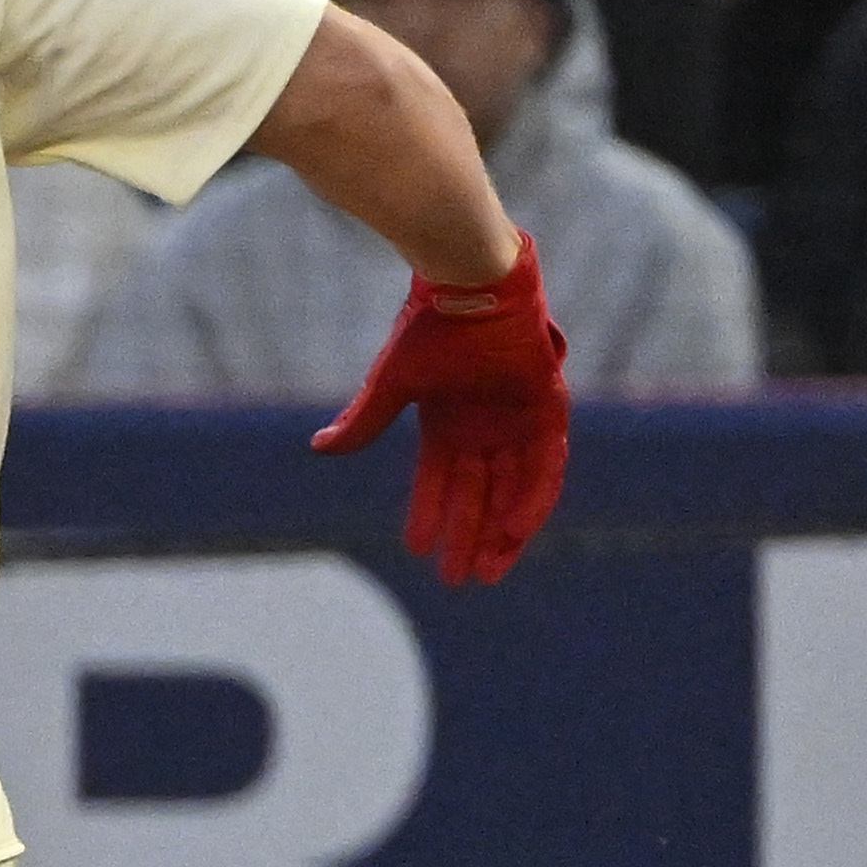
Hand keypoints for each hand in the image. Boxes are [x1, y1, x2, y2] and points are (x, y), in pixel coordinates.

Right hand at [310, 232, 565, 585]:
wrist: (469, 285)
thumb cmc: (426, 327)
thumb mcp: (391, 385)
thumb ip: (363, 422)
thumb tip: (319, 450)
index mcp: (446, 422)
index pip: (440, 481)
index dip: (428, 514)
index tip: (415, 550)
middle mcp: (483, 426)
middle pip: (479, 493)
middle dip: (468, 536)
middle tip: (457, 581)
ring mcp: (517, 419)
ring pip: (513, 487)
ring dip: (502, 531)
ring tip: (488, 570)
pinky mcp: (546, 407)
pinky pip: (544, 465)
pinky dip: (531, 499)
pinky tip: (514, 531)